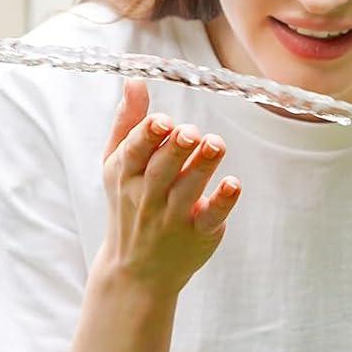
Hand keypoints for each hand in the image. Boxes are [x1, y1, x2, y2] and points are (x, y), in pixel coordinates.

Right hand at [97, 78, 240, 295]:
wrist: (135, 271)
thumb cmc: (128, 205)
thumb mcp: (117, 166)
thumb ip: (127, 123)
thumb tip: (135, 80)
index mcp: (126, 175)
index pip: (134, 152)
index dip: (147, 135)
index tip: (162, 121)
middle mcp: (148, 197)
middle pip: (162, 169)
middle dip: (176, 149)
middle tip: (191, 131)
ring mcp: (172, 217)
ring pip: (188, 189)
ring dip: (202, 166)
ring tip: (216, 144)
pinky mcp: (198, 233)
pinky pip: (210, 217)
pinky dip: (222, 201)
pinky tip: (233, 184)